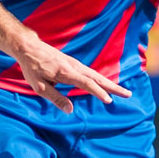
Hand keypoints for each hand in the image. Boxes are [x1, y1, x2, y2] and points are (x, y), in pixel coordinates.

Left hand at [14, 35, 130, 113]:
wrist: (30, 47)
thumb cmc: (32, 67)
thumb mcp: (38, 86)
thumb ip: (55, 98)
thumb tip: (71, 111)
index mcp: (66, 72)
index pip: (87, 83)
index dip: (98, 92)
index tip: (109, 101)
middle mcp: (74, 66)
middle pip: (98, 78)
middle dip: (114, 87)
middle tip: (128, 94)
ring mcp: (76, 64)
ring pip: (97, 75)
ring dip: (111, 83)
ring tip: (123, 91)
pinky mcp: (74, 64)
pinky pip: (92, 73)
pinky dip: (102, 80)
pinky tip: (107, 86)